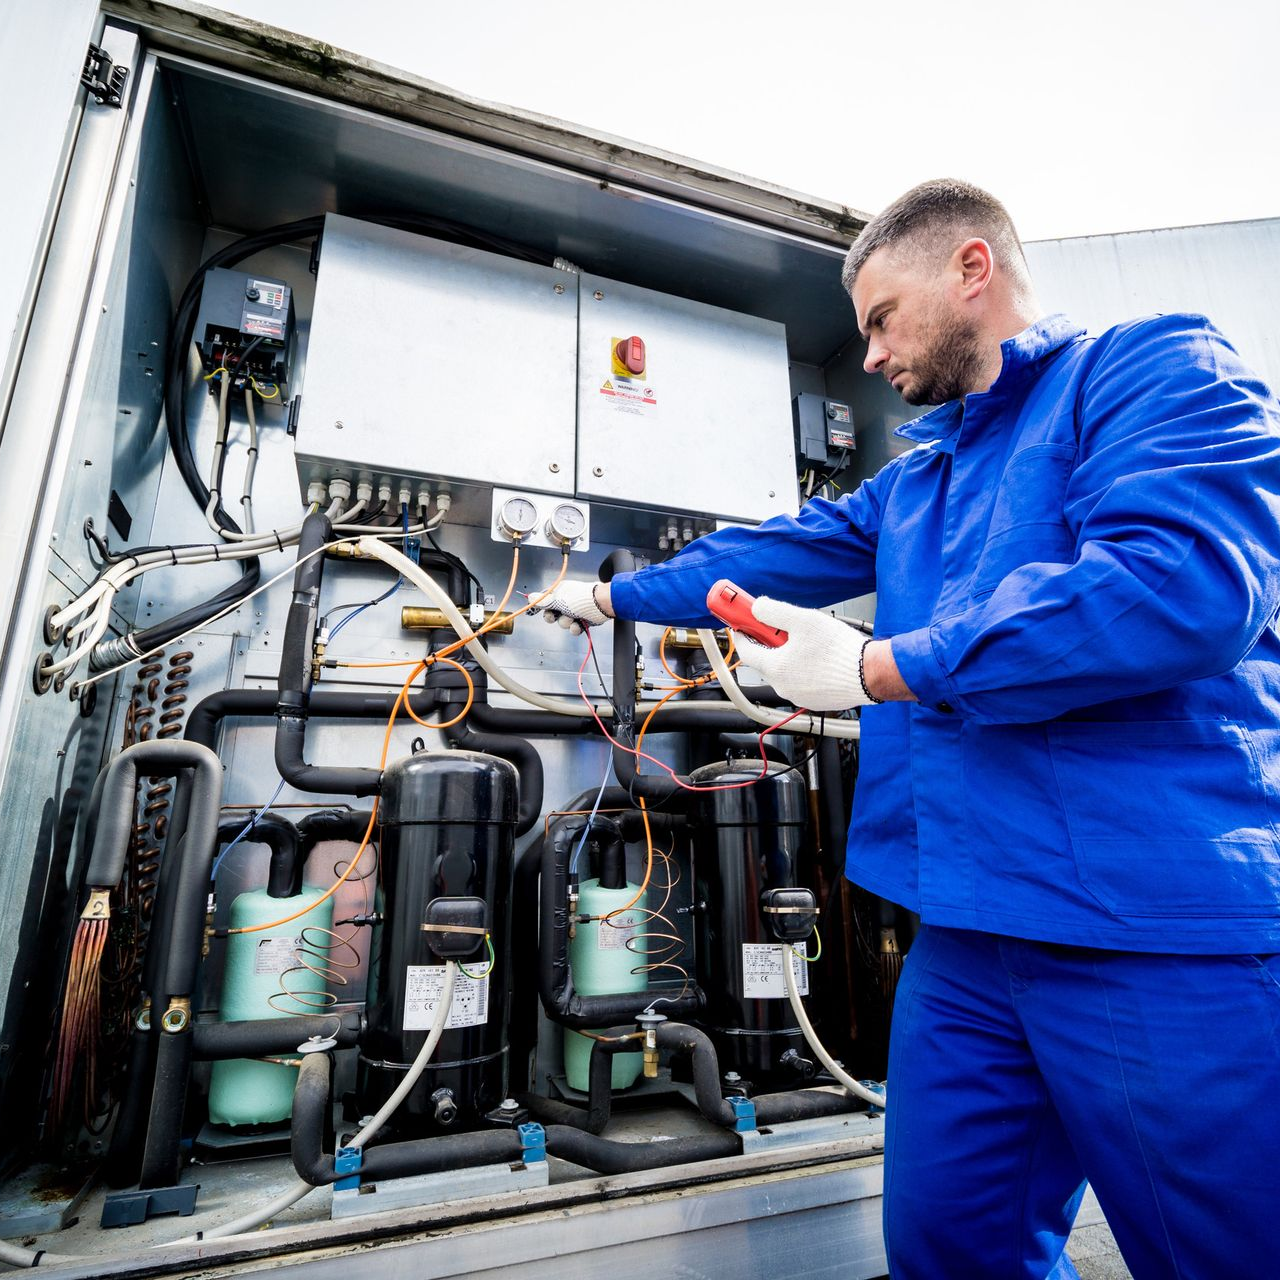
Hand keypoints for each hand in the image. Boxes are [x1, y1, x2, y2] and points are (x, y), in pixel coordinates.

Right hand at [536, 581, 613, 633]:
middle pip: (552, 613)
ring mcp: (574, 611)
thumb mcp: (558, 599)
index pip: (544, 599)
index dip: (539, 606)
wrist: (601, 604)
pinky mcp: (582, 620)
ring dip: (566, 622)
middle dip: (553, 617)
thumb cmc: (580, 598)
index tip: (532, 612)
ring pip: (563, 622)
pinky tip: (578, 624)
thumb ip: (543, 601)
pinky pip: (573, 628)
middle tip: (554, 616)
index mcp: (559, 592)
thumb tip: (530, 597)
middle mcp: (566, 601)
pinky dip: (575, 627)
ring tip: (573, 618)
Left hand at [732, 597, 873, 710]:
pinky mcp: (816, 701)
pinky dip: (804, 669)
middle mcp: (783, 687)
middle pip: (767, 662)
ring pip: (785, 672)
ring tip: (808, 642)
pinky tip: (820, 658)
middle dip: (769, 644)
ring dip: (789, 656)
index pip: (746, 652)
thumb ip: (774, 612)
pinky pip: (802, 682)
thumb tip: (756, 608)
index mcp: (776, 669)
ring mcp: (799, 696)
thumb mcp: (803, 620)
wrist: (870, 673)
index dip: (742, 635)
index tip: (742, 624)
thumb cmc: (839, 650)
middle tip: (780, 628)